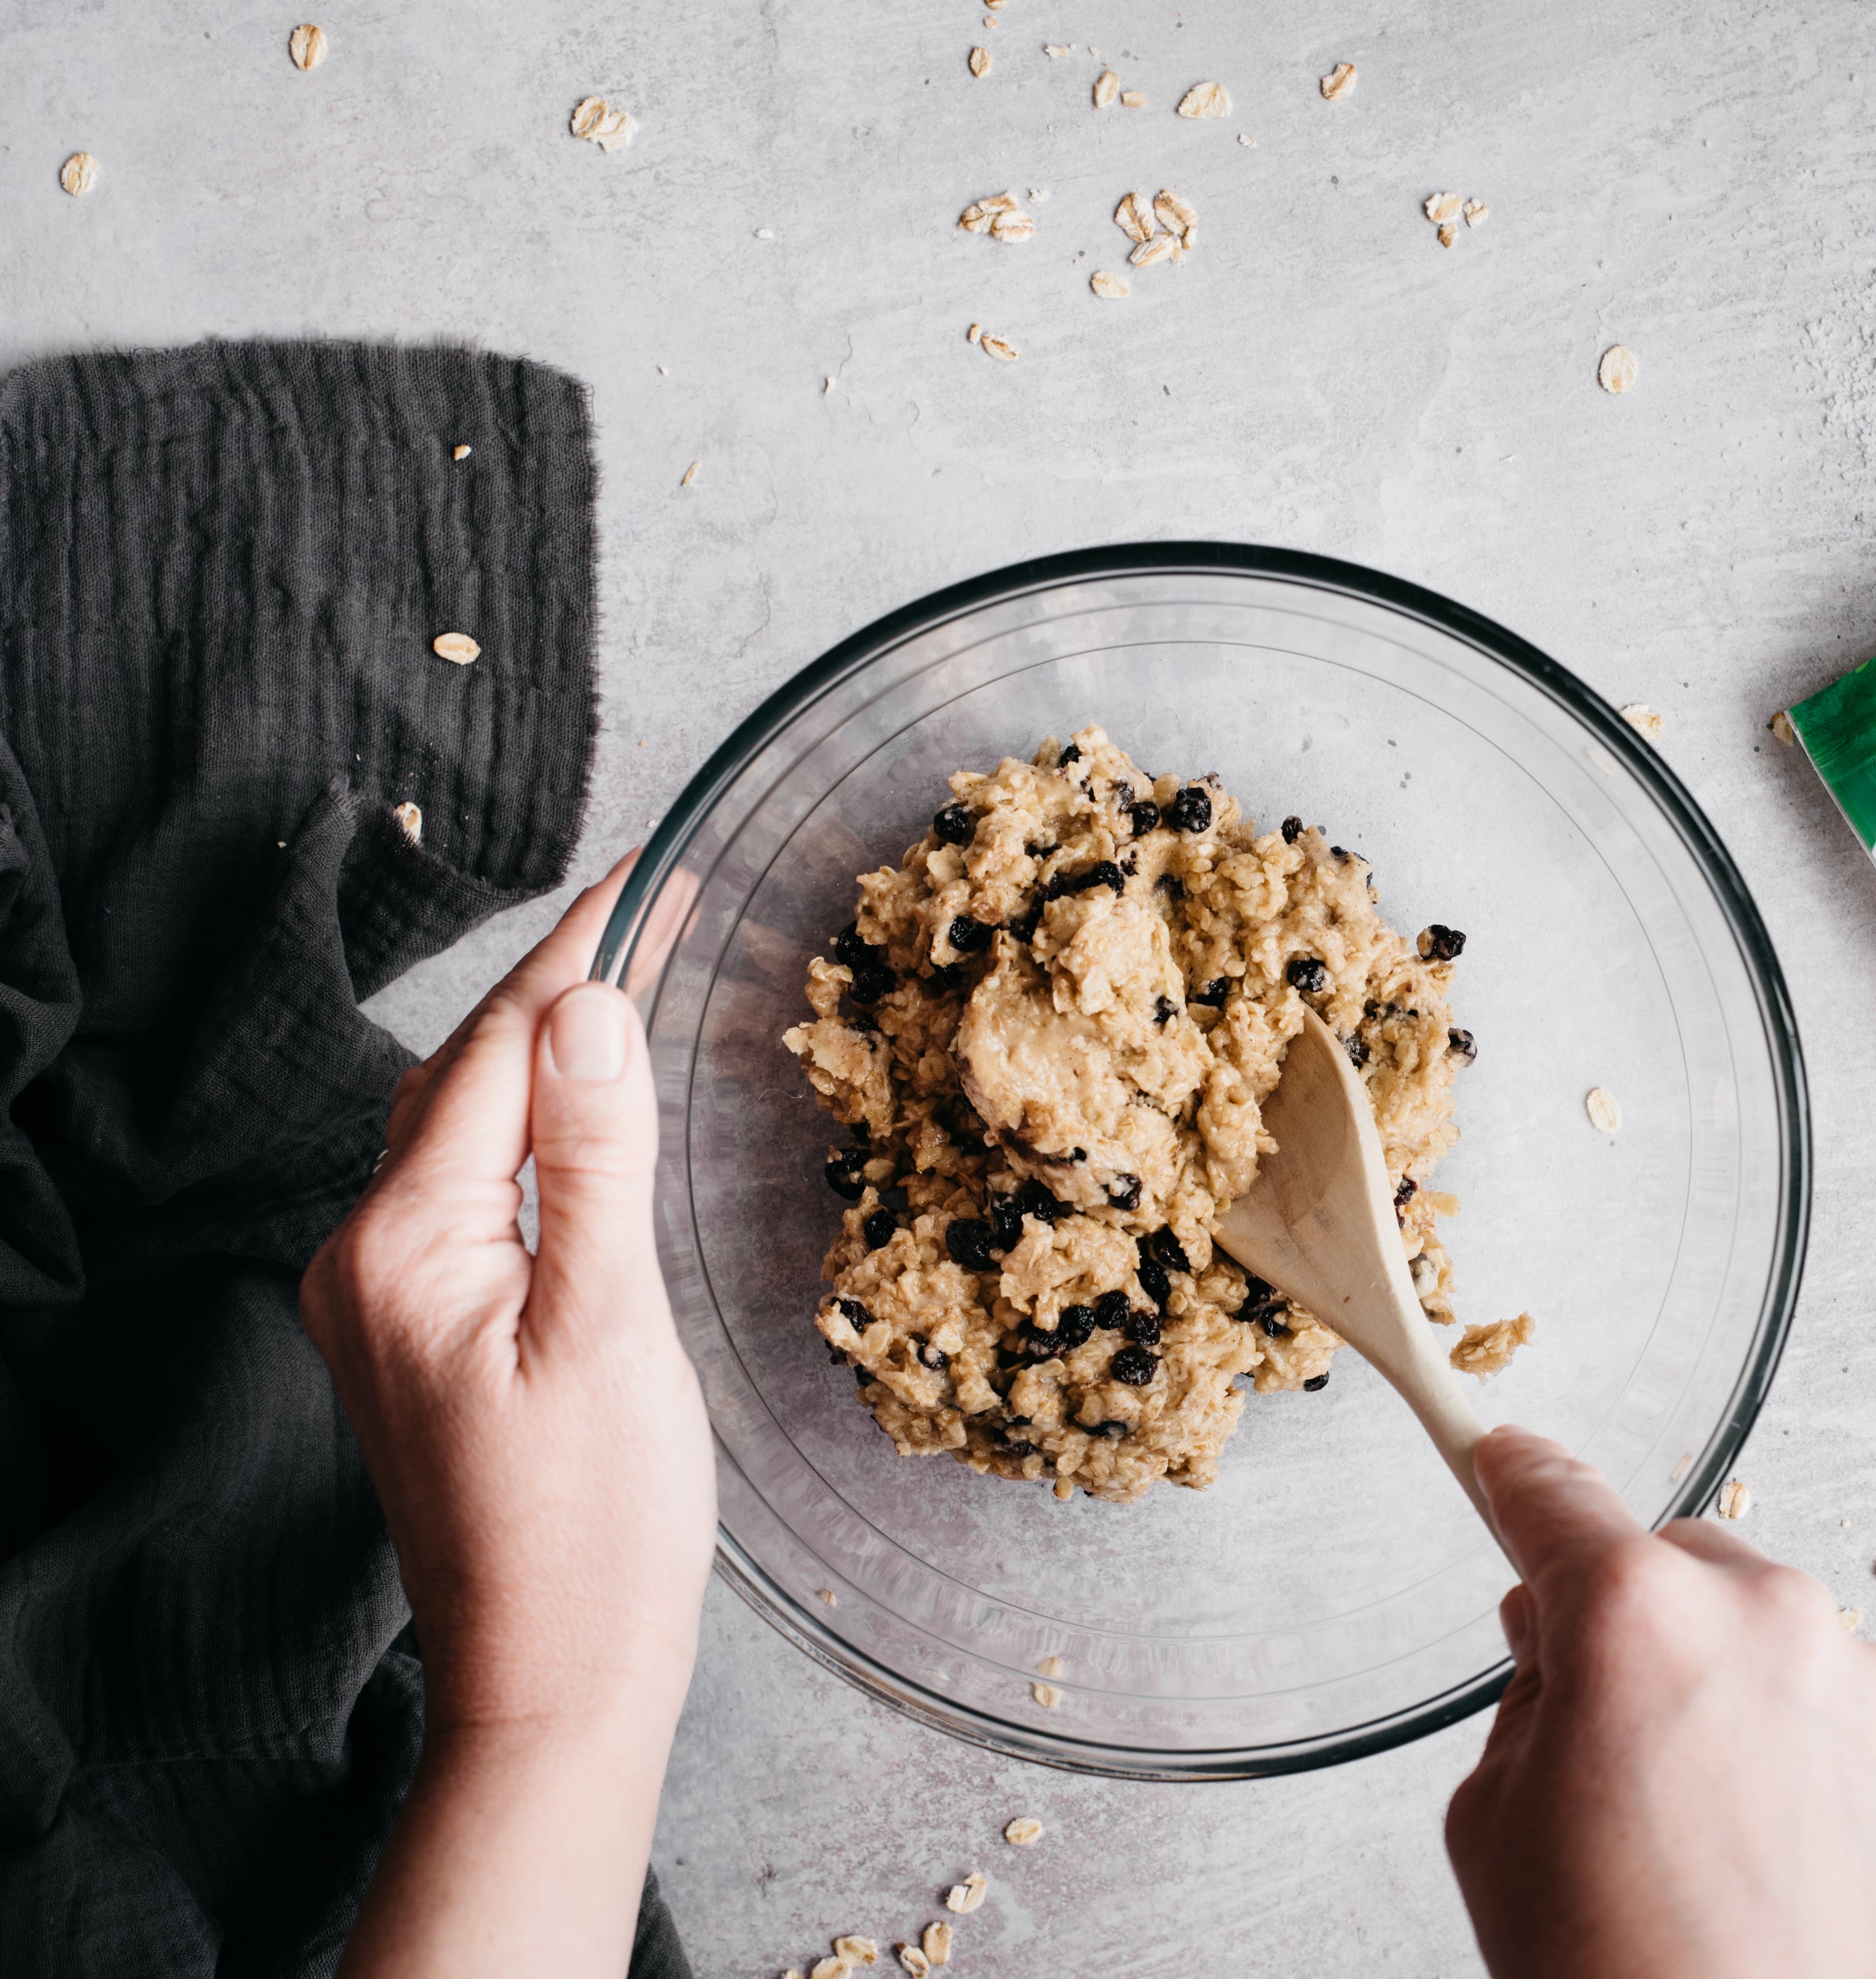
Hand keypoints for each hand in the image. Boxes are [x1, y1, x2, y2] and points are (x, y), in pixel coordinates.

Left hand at [300, 857, 712, 1975]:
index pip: (497, 1049)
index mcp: (401, 1245)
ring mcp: (385, 1301)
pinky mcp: (423, 1336)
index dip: (582, 947)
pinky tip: (587, 1107)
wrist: (556, 1680)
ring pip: (465, 1127)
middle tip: (666, 898)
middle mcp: (365, 1259)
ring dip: (547, 1047)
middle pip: (465, 1073)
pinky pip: (474, 1188)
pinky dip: (536, 1125)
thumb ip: (593, 1157)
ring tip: (637, 974)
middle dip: (563, 979)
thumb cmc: (592, 1527)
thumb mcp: (610, 1327)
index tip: (659, 866)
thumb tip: (590, 1003)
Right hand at [1445, 1428, 1875, 1978]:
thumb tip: (1560, 1636)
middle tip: (1616, 1743)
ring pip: (1785, 1644)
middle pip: (1686, 1567)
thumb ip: (1529, 1696)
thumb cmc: (1614, 1978)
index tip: (1510, 1464)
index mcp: (1636, 1618)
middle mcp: (1772, 1617)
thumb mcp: (1492, 1827)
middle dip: (1648, 1624)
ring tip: (1716, 1838)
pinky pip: (1866, 1724)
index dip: (1520, 1482)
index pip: (1558, 1500)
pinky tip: (1795, 1862)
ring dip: (1748, 1698)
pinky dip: (1831, 1769)